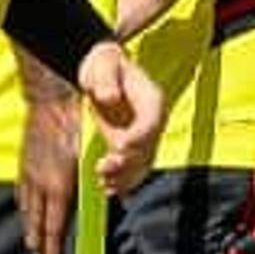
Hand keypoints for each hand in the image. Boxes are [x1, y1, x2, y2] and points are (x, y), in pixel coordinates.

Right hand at [18, 77, 81, 253]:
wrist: (51, 98)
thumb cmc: (77, 124)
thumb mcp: (91, 155)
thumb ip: (94, 182)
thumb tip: (106, 198)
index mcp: (58, 185)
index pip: (54, 226)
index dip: (52, 249)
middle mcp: (40, 183)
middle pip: (38, 223)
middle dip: (40, 245)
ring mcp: (29, 173)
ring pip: (28, 210)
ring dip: (31, 229)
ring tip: (32, 245)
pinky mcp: (24, 163)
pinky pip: (22, 193)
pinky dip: (25, 208)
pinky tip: (27, 212)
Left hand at [73, 40, 165, 194]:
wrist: (101, 73)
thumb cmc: (104, 65)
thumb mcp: (103, 64)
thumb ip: (106, 79)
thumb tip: (108, 98)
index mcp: (152, 100)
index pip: (151, 123)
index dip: (138, 136)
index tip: (119, 146)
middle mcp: (153, 121)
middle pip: (148, 148)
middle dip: (127, 161)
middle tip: (103, 167)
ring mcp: (143, 136)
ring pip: (142, 164)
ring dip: (124, 176)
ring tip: (104, 182)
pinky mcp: (132, 147)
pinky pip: (133, 168)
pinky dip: (123, 180)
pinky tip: (108, 189)